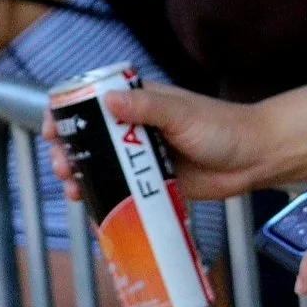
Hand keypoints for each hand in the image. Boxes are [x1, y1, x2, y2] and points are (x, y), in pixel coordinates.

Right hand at [44, 82, 269, 205]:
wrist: (254, 158)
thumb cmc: (222, 127)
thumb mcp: (182, 114)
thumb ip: (148, 107)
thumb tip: (109, 99)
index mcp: (141, 102)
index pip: (95, 102)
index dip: (69, 114)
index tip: (51, 129)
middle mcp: (136, 129)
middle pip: (91, 138)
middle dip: (69, 151)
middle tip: (61, 166)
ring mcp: (143, 158)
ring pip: (102, 166)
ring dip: (82, 175)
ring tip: (72, 187)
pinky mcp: (152, 183)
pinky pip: (121, 191)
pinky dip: (104, 198)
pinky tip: (92, 207)